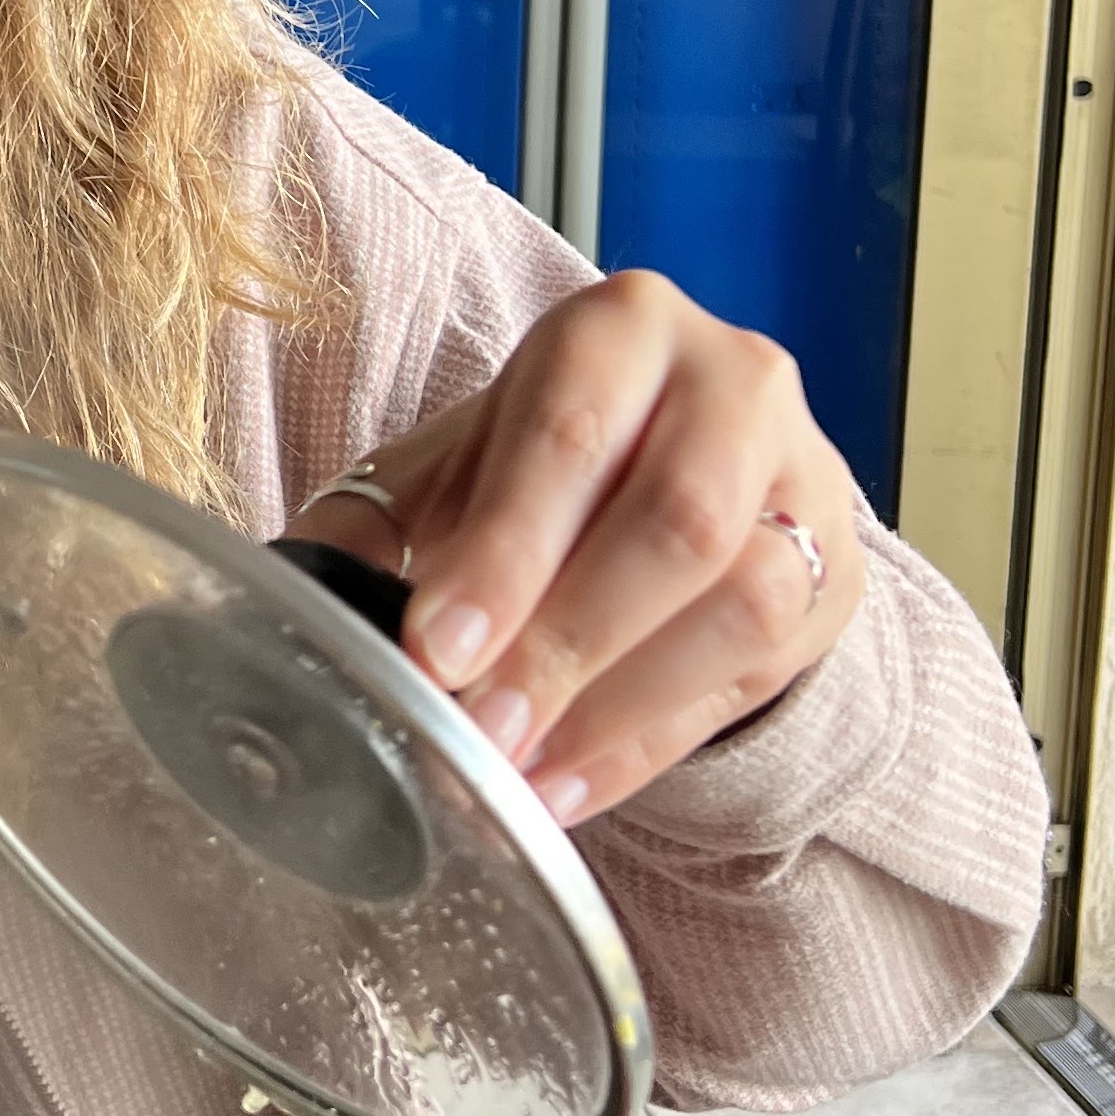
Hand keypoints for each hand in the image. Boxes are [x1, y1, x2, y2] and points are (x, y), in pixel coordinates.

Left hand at [289, 270, 862, 826]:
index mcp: (623, 328)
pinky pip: (751, 675)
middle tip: (479, 730)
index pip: (570, 436)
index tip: (438, 646)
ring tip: (517, 771)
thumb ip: (373, 524)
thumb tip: (282, 602)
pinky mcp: (832, 577)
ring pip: (738, 600)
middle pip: (675, 520)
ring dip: (615, 704)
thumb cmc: (544, 462)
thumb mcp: (457, 464)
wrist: (683, 465)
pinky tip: (565, 787)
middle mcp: (734, 383)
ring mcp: (803, 480)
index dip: (506, 549)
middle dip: (566, 641)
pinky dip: (645, 745)